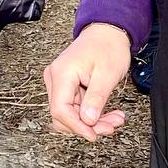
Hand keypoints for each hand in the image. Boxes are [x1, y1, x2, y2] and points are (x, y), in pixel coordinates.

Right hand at [44, 23, 131, 140]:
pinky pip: (74, 107)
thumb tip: (88, 121)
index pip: (60, 110)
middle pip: (63, 114)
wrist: (106, 31)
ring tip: (113, 120)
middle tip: (110, 126)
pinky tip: (106, 113)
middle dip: (87, 125)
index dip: (77, 126)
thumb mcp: (107, 74)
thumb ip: (96, 99)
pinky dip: (89, 113)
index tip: (93, 135)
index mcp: (62, 74)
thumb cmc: (107, 46)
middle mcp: (54, 78)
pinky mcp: (65, 86)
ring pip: (69, 114)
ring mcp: (58, 82)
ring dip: (90, 121)